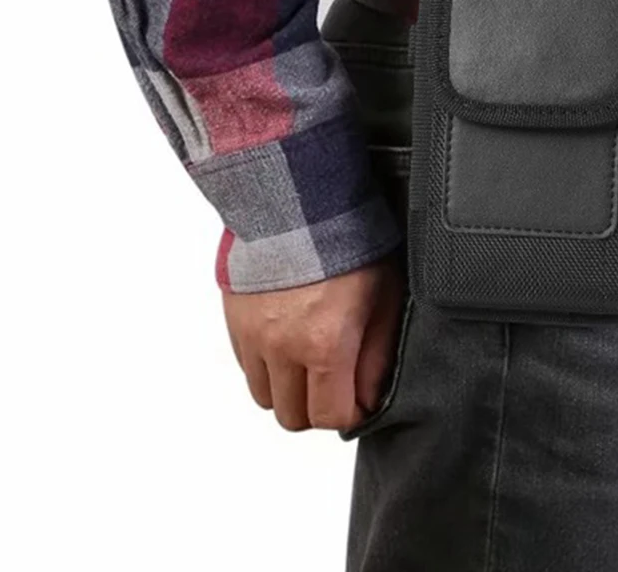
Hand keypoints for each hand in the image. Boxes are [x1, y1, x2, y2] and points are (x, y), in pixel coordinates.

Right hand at [223, 254, 404, 431]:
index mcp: (325, 344)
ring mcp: (252, 335)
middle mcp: (281, 347)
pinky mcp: (233, 320)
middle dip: (317, 406)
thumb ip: (378, 355)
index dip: (351, 413)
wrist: (301, 200)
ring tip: (310, 357)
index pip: (330, 417)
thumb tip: (369, 397)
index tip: (359, 399)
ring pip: (264, 396)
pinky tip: (288, 335)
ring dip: (288, 387)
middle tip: (335, 381)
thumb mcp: (384, 296)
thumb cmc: (349, 242)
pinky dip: (266, 363)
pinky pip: (246, 365)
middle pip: (292, 417)